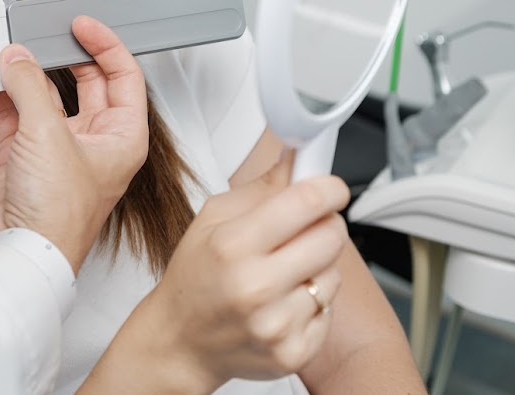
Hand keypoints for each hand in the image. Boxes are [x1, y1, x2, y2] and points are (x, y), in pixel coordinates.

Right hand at [0, 15, 148, 272]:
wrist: (20, 252)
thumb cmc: (57, 215)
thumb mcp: (47, 134)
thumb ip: (29, 86)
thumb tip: (17, 58)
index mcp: (122, 136)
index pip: (124, 76)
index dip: (105, 45)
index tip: (81, 25)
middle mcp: (94, 141)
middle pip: (85, 82)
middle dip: (62, 56)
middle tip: (44, 32)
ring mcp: (57, 148)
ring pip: (44, 96)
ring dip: (25, 75)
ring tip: (8, 52)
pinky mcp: (25, 156)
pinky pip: (15, 114)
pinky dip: (1, 95)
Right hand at [86, 152, 349, 393]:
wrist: (181, 341)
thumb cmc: (195, 274)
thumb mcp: (212, 219)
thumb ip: (260, 188)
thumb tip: (297, 159)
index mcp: (232, 244)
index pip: (305, 203)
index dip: (329, 188)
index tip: (332, 187)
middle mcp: (256, 286)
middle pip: (331, 237)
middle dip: (326, 224)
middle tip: (308, 226)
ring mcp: (276, 324)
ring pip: (333, 276)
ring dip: (318, 267)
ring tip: (285, 271)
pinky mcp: (293, 354)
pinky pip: (328, 312)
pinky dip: (313, 303)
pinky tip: (284, 302)